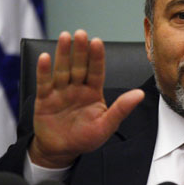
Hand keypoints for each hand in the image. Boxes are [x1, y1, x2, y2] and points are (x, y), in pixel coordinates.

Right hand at [29, 30, 143, 167]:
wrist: (61, 151)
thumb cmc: (86, 138)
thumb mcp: (106, 125)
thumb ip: (121, 109)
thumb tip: (140, 94)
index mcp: (93, 92)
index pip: (96, 71)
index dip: (96, 57)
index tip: (97, 42)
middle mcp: (77, 88)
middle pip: (78, 66)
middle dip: (80, 50)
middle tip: (81, 33)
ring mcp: (60, 92)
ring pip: (62, 70)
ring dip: (63, 54)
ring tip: (65, 37)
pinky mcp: (45, 99)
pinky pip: (44, 83)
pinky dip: (44, 71)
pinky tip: (45, 57)